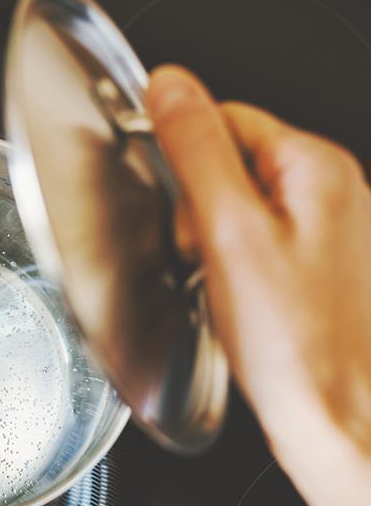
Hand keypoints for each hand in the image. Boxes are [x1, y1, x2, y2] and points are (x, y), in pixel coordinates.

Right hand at [146, 65, 370, 505]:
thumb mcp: (229, 233)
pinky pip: (255, 244)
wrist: (335, 419)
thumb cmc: (295, 343)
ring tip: (225, 286)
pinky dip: (234, 267)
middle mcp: (334, 191)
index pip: (224, 119)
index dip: (186, 163)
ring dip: (214, 242)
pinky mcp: (318, 267)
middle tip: (204, 258)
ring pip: (239, 208)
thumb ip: (197, 151)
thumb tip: (170, 86)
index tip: (183, 211)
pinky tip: (240, 301)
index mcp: (316, 168)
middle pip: (230, 164)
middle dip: (199, 209)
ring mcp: (329, 231)